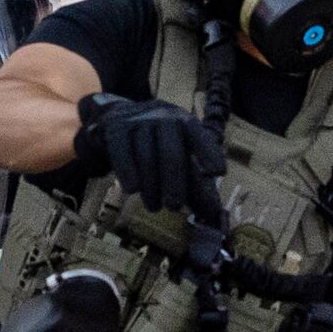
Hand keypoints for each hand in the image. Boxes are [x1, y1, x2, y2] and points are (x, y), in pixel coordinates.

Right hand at [79, 90, 226, 212]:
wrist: (115, 118)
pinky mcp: (115, 128)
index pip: (200, 137)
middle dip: (175, 182)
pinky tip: (132, 189)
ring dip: (151, 185)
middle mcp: (163, 116)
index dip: (209, 154)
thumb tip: (213, 215)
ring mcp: (138, 120)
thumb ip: (194, 184)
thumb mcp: (175, 156)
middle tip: (175, 206)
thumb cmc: (154, 143)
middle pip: (171, 151)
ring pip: (146, 155)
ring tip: (154, 207)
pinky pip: (122, 152)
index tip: (218, 173)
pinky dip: (128, 172)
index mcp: (184, 122)